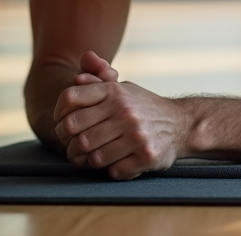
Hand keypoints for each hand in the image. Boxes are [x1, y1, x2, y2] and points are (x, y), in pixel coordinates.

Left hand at [53, 51, 188, 179]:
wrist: (181, 124)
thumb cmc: (143, 107)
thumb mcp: (123, 89)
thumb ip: (98, 79)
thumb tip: (80, 71)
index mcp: (115, 91)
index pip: (70, 98)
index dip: (59, 113)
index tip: (62, 123)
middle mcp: (125, 111)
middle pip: (74, 131)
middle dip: (69, 143)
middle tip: (73, 147)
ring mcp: (137, 134)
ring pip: (92, 155)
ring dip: (90, 160)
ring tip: (94, 157)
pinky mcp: (147, 156)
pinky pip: (114, 171)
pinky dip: (113, 170)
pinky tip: (118, 162)